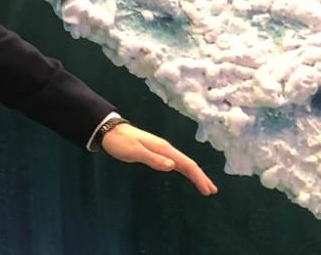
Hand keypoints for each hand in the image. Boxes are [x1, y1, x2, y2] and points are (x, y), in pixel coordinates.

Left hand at [101, 123, 217, 195]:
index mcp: (163, 149)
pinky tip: (185, 173)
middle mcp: (165, 149)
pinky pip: (175, 162)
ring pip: (183, 163)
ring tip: (204, 185)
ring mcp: (161, 149)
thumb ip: (152, 159)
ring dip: (194, 174)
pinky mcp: (155, 151)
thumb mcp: (134, 152)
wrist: (108, 130)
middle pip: (188, 163)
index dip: (198, 177)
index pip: (186, 164)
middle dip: (201, 177)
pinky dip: (184, 169)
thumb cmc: (119, 142)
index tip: (207, 190)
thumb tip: (173, 166)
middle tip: (212, 190)